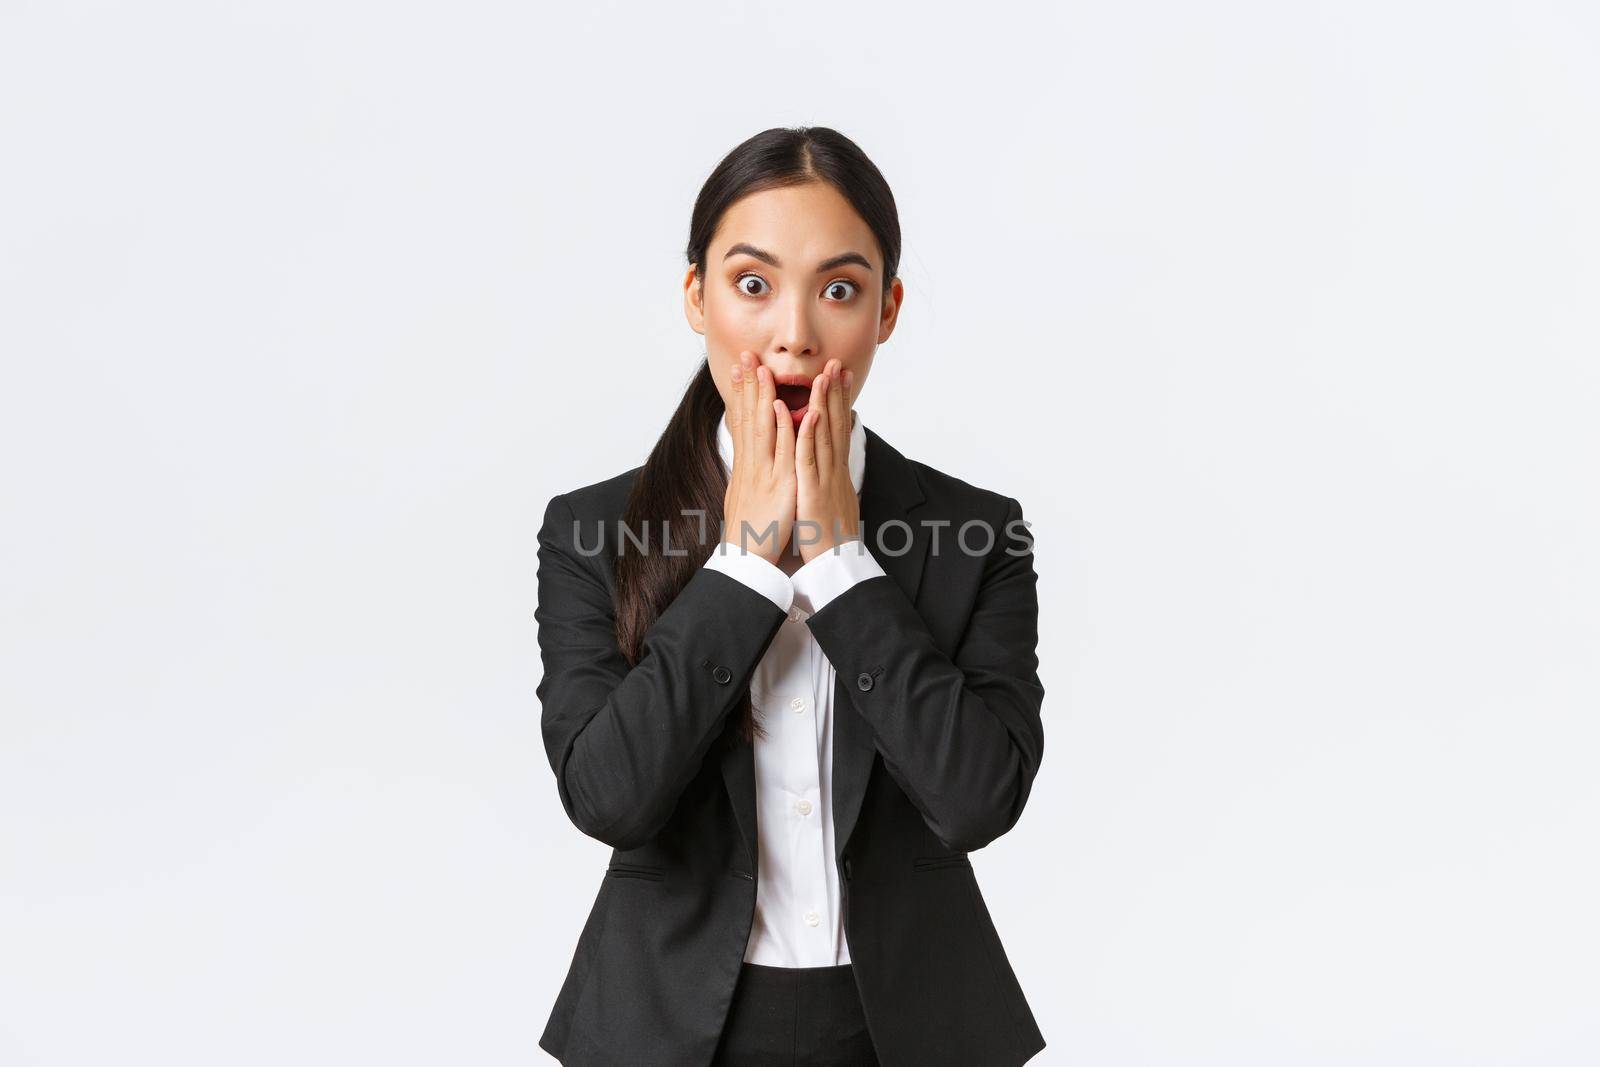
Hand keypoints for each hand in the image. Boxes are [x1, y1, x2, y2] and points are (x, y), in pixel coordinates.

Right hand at [722, 350, 797, 565]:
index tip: (739, 371)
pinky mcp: (778, 486)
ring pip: (762, 428)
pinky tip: (780, 407)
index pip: (743, 423)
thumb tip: (749, 459)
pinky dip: (781, 428)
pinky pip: (781, 453)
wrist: (748, 561)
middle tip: (744, 356)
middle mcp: (753, 466)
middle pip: (748, 418)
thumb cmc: (752, 532)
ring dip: (762, 396)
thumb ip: (751, 474)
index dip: (741, 395)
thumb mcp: (749, 497)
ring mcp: (764, 474)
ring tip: (761, 369)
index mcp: (748, 467)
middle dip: (747, 385)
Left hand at [794, 358, 860, 563]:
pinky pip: (810, 460)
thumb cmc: (831, 538)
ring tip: (824, 375)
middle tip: (836, 363)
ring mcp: (825, 480)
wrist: (837, 566)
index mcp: (836, 472)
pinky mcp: (814, 493)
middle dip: (836, 393)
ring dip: (825, 404)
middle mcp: (834, 471)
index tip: (840, 377)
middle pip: (836, 425)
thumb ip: (830, 481)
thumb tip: (833, 467)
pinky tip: (809, 414)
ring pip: (825, 435)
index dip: (839, 402)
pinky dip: (809, 435)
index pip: (838, 430)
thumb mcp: (833, 501)